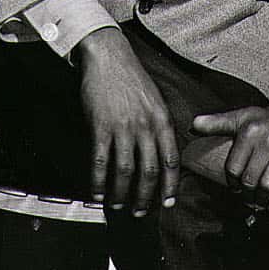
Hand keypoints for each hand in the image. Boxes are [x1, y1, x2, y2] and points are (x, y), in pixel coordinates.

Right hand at [74, 27, 178, 216]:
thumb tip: (163, 153)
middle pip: (149, 172)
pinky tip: (97, 192)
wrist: (108, 57)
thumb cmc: (132, 78)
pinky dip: (98, 181)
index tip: (167, 203)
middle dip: (145, 197)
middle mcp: (146, 127)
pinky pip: (101, 161)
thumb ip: (160, 126)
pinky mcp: (100, 126)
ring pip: (125, 171)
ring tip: (118, 205)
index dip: (170, 186)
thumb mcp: (156, 100)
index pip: (171, 161)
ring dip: (122, 193)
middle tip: (140, 212)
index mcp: (163, 121)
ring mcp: (123, 127)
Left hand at [190, 95, 268, 197]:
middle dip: (247, 194)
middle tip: (248, 198)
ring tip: (260, 200)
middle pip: (250, 179)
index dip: (233, 183)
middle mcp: (267, 138)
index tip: (236, 188)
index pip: (233, 168)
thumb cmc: (268, 119)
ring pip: (268, 183)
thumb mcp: (242, 117)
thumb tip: (193, 125)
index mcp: (249, 130)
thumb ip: (217, 123)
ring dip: (262, 197)